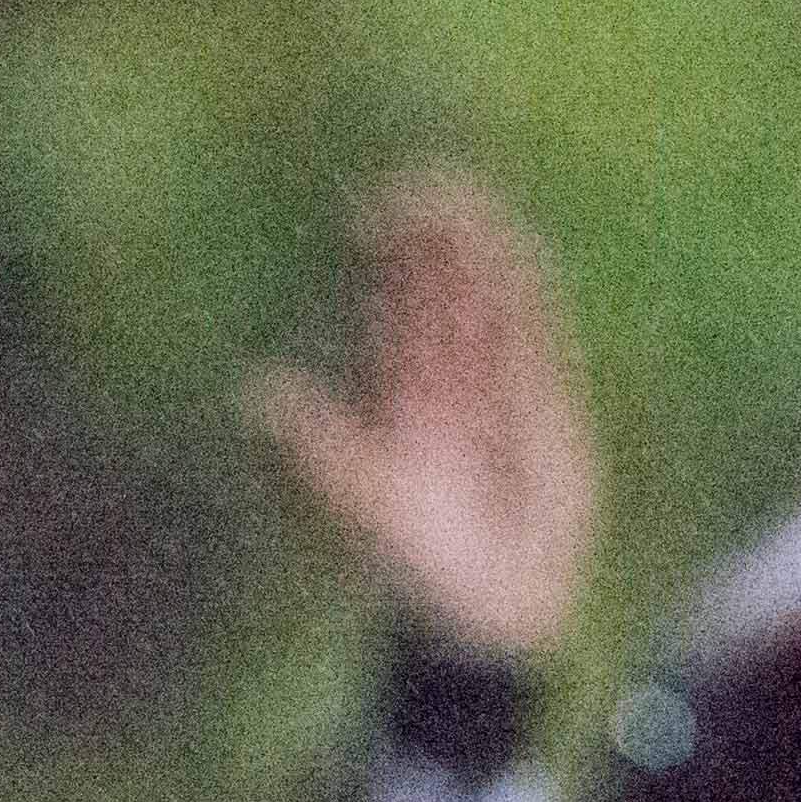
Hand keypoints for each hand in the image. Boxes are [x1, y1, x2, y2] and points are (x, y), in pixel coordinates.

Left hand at [240, 172, 596, 661]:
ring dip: (480, 264)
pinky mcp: (545, 421)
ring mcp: (495, 409)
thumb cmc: (411, 575)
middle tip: (425, 184)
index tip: (376, 213)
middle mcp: (442, 403)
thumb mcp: (356, 503)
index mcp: (394, 411)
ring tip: (472, 204)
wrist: (486, 617)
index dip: (384, 268)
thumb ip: (314, 449)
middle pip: (437, 307)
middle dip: (432, 249)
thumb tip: (255, 396)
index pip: (390, 321)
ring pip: (485, 319)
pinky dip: (527, 304)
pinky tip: (519, 256)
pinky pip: (534, 347)